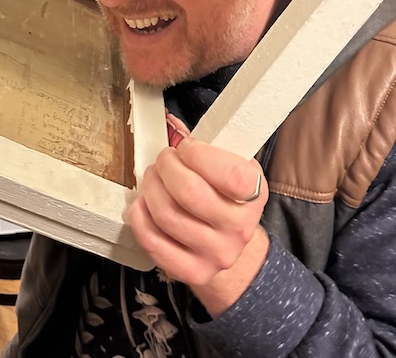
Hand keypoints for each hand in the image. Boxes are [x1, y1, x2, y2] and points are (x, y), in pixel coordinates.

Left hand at [128, 137, 268, 314]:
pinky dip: (140, 216)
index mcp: (255, 194)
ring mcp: (217, 254)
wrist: (229, 242)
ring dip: (150, 187)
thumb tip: (171, 123)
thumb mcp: (231, 164)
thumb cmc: (225, 194)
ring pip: (167, 215)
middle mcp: (240, 228)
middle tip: (164, 159)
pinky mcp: (192, 271)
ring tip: (154, 177)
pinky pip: (153, 241)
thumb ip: (208, 144)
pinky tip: (143, 203)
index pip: (230, 174)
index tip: (187, 147)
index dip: (198, 154)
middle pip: (189, 193)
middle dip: (167, 166)